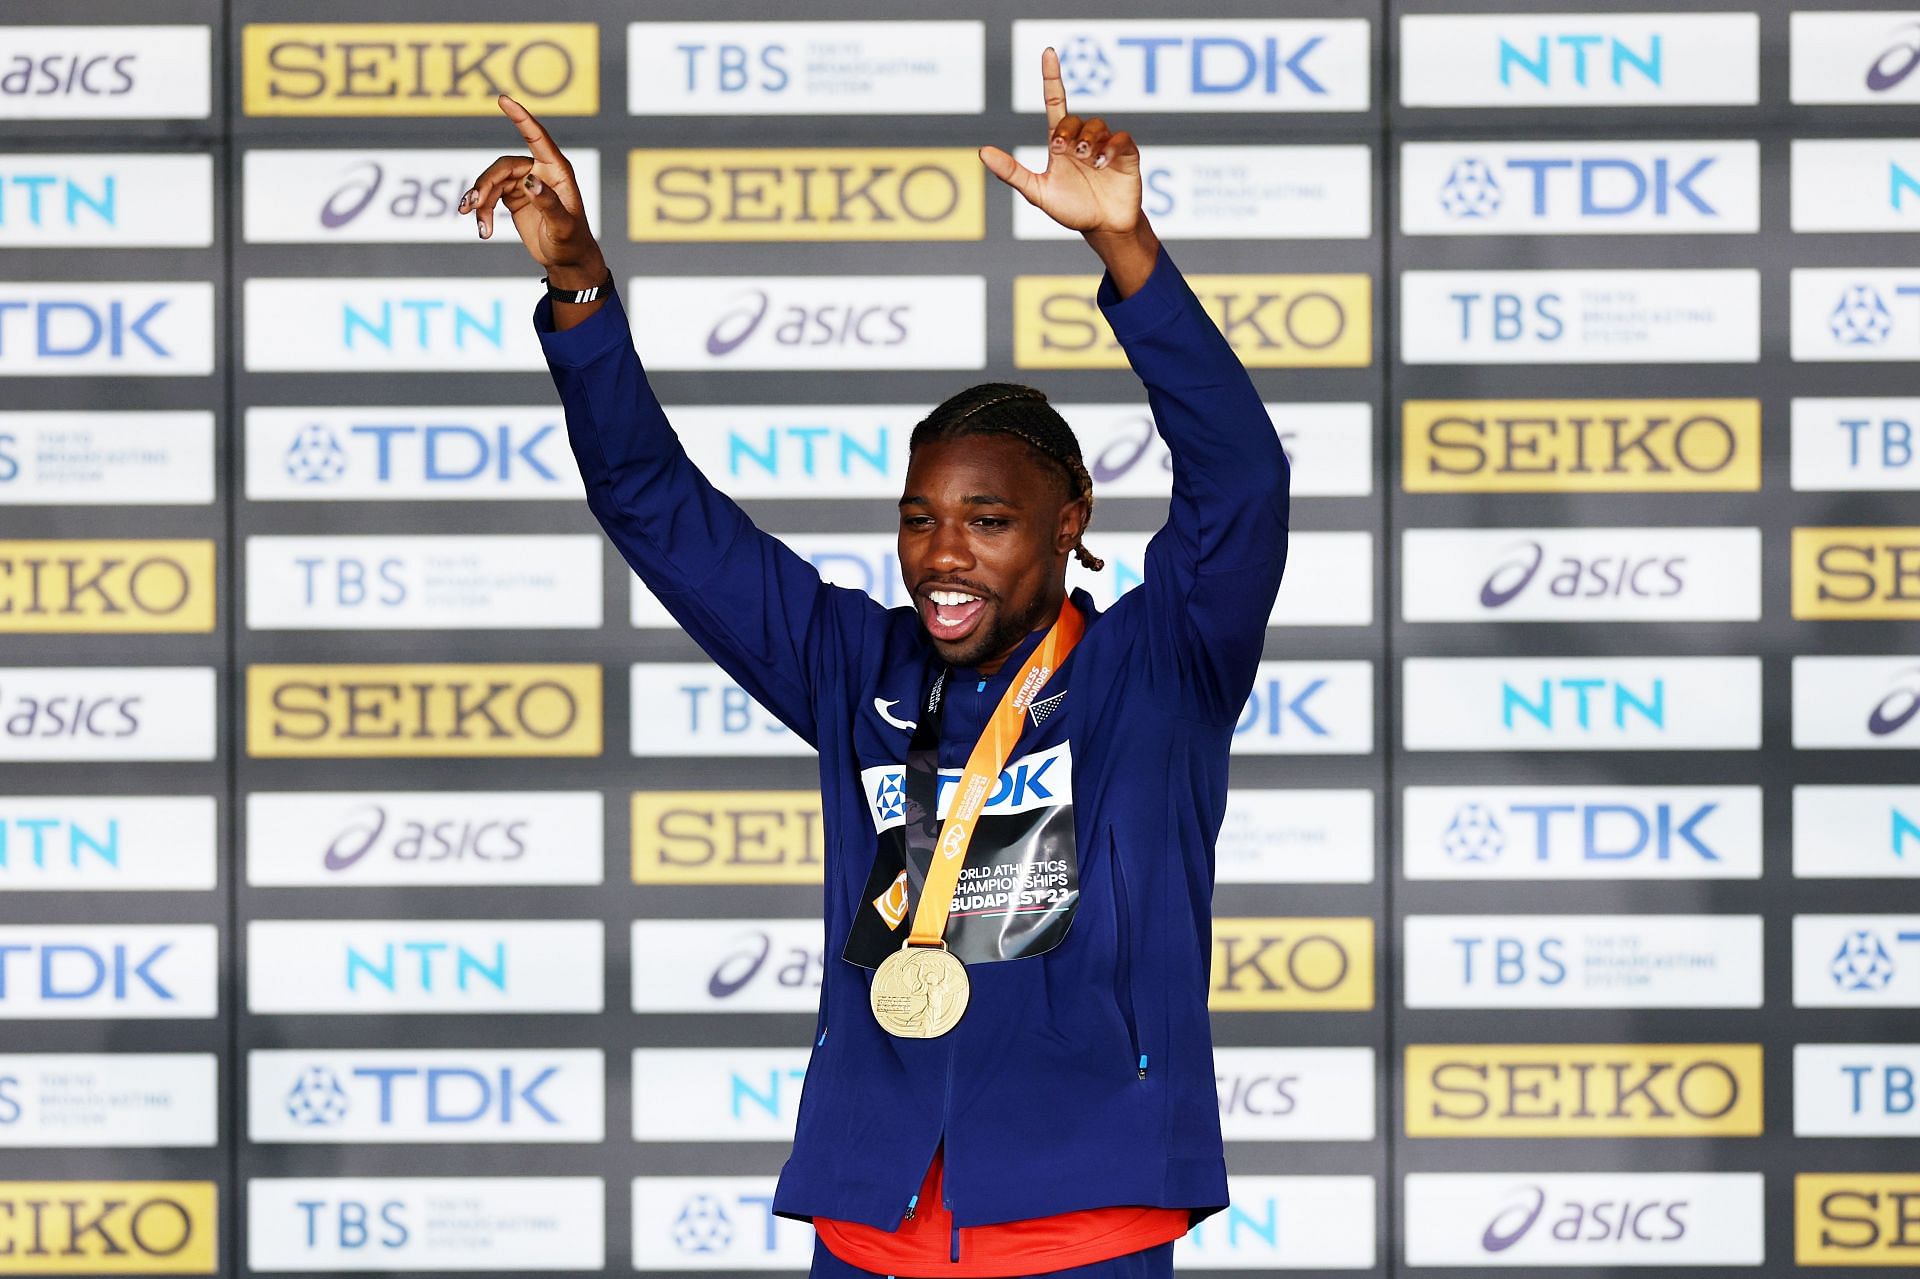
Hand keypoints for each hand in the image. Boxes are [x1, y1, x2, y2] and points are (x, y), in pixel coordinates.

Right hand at [457, 94, 605, 289]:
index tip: (503, 99)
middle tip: (472, 205)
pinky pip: (489, 196)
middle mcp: (539, 171)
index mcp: (557, 171)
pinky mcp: (513, 196)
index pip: (537, 138)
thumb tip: (530, 181)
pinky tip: (483, 230)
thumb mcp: (564, 226)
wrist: (567, 261)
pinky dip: (482, 211)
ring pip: (492, 182)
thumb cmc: (572, 242)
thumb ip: (548, 203)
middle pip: (503, 166)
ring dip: (480, 200)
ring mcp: (525, 182)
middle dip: (484, 184)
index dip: (521, 117)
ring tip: (476, 223)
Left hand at [978, 46, 1143, 236]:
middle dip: (1067, 131)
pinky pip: (1120, 138)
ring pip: (1096, 125)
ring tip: (1086, 159)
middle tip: (1062, 150)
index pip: (1055, 102)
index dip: (1051, 77)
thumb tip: (982, 152)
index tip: (1048, 53)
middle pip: (1074, 118)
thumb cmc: (1071, 209)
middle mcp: (1082, 139)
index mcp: (1060, 143)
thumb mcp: (1037, 192)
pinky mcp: (1126, 154)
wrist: (1103, 228)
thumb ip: (1012, 172)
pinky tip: (1101, 163)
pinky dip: (1110, 148)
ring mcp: (1106, 145)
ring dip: (1088, 139)